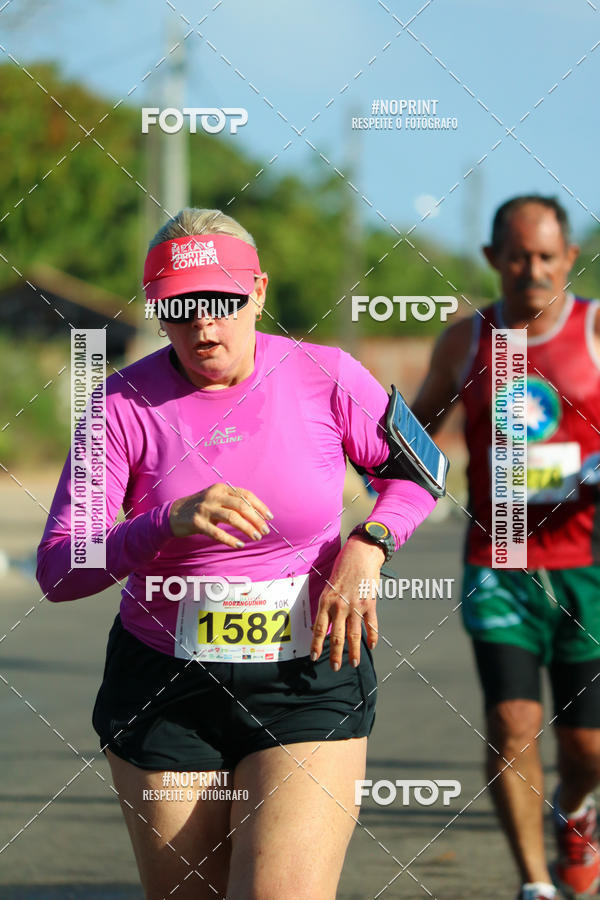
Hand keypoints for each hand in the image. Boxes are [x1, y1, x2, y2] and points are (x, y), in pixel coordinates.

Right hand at [169, 483, 272, 547]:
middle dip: (256, 519)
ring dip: (247, 528)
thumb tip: (258, 514)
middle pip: (241, 506)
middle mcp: (214, 496)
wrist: (173, 514)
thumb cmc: (201, 508)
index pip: (246, 495)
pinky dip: (230, 539)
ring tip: (256, 537)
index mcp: (221, 488)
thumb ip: (233, 502)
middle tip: (265, 531)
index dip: (260, 506)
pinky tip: (239, 545)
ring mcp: (204, 508)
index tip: (270, 518)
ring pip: (232, 518)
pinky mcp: (196, 522)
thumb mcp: (217, 499)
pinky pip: (216, 532)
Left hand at [310, 535, 383, 671]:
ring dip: (354, 652)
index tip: (314, 657)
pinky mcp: (370, 604)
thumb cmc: (343, 568)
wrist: (361, 554)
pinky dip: (372, 637)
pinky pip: (371, 625)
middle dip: (335, 654)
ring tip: (354, 663)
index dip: (316, 644)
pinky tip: (371, 646)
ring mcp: (356, 606)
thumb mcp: (329, 586)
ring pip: (354, 635)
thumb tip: (325, 624)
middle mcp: (340, 606)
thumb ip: (328, 605)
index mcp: (327, 601)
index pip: (319, 628)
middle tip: (335, 667)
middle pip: (337, 636)